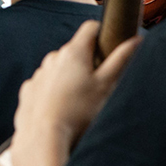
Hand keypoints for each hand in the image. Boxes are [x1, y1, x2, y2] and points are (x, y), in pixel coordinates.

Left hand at [10, 20, 139, 165]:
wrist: (43, 137)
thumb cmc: (79, 112)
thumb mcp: (106, 86)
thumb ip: (121, 60)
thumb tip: (137, 39)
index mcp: (73, 52)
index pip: (91, 28)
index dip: (103, 34)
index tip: (110, 48)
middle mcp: (52, 58)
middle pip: (75, 51)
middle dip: (87, 62)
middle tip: (98, 84)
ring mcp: (38, 74)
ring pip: (59, 69)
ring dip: (69, 78)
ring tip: (79, 102)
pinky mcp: (28, 90)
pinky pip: (45, 85)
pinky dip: (53, 92)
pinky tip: (61, 109)